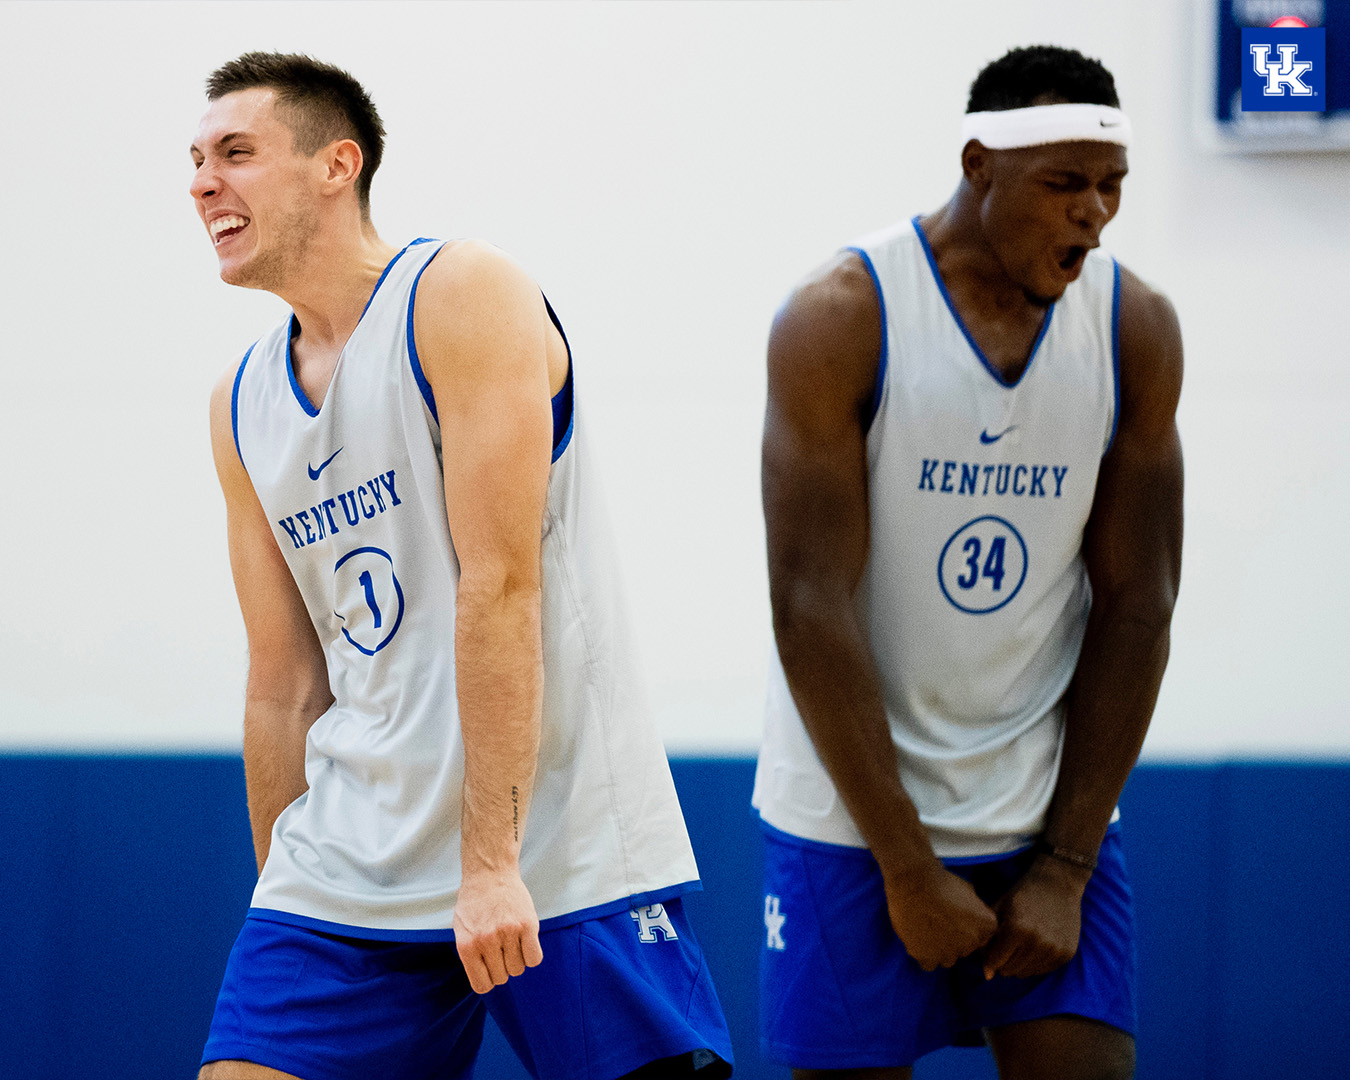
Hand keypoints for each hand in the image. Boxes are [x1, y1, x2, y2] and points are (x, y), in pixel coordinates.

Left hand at [453, 871, 543, 993]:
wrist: (489, 873)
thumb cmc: (474, 902)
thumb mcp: (460, 930)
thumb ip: (469, 955)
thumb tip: (483, 978)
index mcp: (467, 946)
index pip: (482, 985)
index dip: (489, 980)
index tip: (491, 971)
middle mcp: (486, 942)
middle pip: (502, 977)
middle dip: (503, 968)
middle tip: (501, 950)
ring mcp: (508, 933)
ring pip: (519, 969)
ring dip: (517, 960)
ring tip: (512, 942)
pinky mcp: (527, 925)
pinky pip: (534, 958)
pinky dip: (531, 954)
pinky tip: (525, 942)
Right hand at [884, 863, 997, 970]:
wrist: (913, 882)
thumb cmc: (940, 881)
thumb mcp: (968, 890)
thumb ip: (975, 908)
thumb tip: (972, 913)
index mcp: (987, 925)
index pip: (981, 936)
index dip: (966, 927)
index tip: (954, 916)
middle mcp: (972, 942)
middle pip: (964, 948)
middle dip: (954, 938)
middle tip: (938, 920)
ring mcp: (950, 953)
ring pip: (947, 958)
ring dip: (939, 948)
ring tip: (926, 929)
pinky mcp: (927, 957)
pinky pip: (929, 964)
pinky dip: (924, 954)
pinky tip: (918, 938)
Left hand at [982, 855, 1090, 979]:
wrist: (1058, 882)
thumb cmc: (1022, 894)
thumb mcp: (999, 908)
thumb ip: (988, 940)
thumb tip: (987, 976)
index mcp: (1016, 929)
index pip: (994, 962)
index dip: (989, 956)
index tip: (991, 946)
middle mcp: (1037, 943)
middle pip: (1009, 971)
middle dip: (1003, 961)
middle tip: (1006, 944)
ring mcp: (1054, 950)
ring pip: (1026, 973)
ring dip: (1019, 962)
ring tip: (1020, 943)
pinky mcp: (1066, 954)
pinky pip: (1042, 970)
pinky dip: (1035, 962)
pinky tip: (1035, 944)